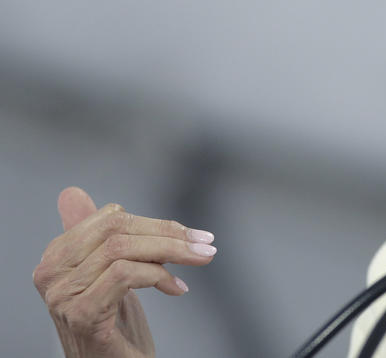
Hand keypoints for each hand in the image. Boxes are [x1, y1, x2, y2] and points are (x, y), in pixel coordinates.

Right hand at [33, 187, 216, 357]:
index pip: (110, 217)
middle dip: (168, 233)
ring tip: (199, 259)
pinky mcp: (81, 314)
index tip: (189, 234)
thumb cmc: (113, 324)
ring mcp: (62, 296)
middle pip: (117, 229)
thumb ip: (97, 236)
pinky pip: (124, 274)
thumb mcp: (107, 273)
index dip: (155, 223)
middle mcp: (50, 274)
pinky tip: (176, 288)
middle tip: (205, 242)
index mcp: (56, 257)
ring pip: (122, 249)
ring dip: (171, 251)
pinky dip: (159, 276)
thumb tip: (72, 193)